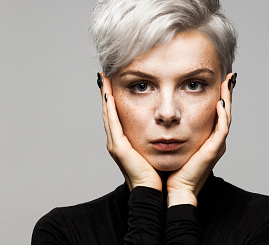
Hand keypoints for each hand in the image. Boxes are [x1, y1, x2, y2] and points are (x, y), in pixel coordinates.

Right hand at [100, 73, 161, 191]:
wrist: (153, 193)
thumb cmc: (157, 173)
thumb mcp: (155, 148)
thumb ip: (156, 135)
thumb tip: (165, 122)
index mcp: (123, 141)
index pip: (116, 114)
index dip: (113, 98)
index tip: (113, 81)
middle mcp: (116, 141)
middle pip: (108, 111)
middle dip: (106, 93)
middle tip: (105, 76)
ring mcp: (115, 144)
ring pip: (107, 114)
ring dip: (105, 96)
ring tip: (104, 80)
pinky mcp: (118, 148)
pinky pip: (112, 123)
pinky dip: (109, 108)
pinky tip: (109, 95)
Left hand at [166, 72, 234, 206]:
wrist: (173, 190)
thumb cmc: (171, 169)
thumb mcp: (172, 142)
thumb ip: (171, 128)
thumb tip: (161, 112)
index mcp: (207, 138)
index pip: (216, 112)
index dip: (219, 96)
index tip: (218, 79)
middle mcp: (214, 140)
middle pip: (225, 111)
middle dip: (227, 93)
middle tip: (230, 76)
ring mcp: (216, 145)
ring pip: (226, 117)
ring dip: (228, 98)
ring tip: (228, 82)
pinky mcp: (213, 150)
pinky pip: (222, 129)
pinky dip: (222, 115)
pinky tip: (219, 102)